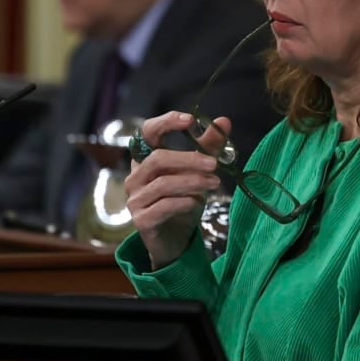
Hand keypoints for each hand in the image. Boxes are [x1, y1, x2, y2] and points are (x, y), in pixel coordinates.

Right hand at [125, 111, 229, 268]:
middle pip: (158, 159)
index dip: (166, 122)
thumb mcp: (197, 173)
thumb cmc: (182, 202)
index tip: (191, 120)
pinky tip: (197, 202)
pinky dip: (183, 202)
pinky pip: (163, 206)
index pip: (147, 132)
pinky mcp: (141, 220)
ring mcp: (135, 199)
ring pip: (163, 184)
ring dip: (192, 182)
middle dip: (189, 159)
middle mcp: (135, 177)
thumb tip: (224, 121)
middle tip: (214, 164)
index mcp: (146, 159)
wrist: (174, 240)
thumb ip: (207, 147)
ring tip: (215, 183)